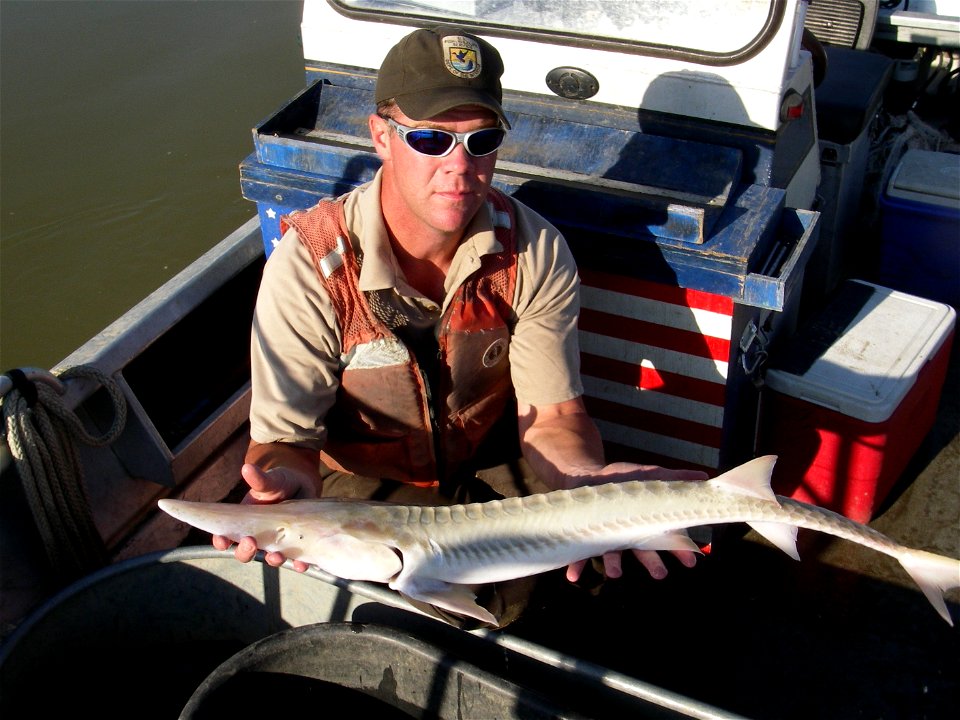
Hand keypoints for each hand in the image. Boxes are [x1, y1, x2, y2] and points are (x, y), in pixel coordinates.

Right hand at [212, 462, 316, 571]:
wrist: (303, 484)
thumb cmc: (279, 482)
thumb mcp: (270, 480)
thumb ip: (259, 479)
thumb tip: (247, 467)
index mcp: (243, 521)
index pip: (226, 536)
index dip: (221, 541)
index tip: (222, 539)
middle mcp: (258, 535)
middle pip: (245, 552)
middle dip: (245, 552)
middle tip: (251, 543)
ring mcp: (277, 541)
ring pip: (269, 558)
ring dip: (272, 560)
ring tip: (276, 556)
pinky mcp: (295, 544)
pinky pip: (294, 559)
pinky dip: (297, 564)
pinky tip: (301, 563)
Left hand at [563, 462, 708, 582]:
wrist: (587, 477)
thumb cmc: (622, 480)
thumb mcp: (649, 475)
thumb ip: (675, 477)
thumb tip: (703, 476)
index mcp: (645, 522)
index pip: (667, 537)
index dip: (680, 549)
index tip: (691, 560)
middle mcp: (627, 534)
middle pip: (643, 552)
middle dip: (652, 563)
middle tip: (661, 574)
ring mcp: (606, 536)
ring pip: (613, 555)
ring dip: (614, 565)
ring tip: (616, 574)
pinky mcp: (585, 536)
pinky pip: (581, 555)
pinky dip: (578, 566)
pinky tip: (573, 577)